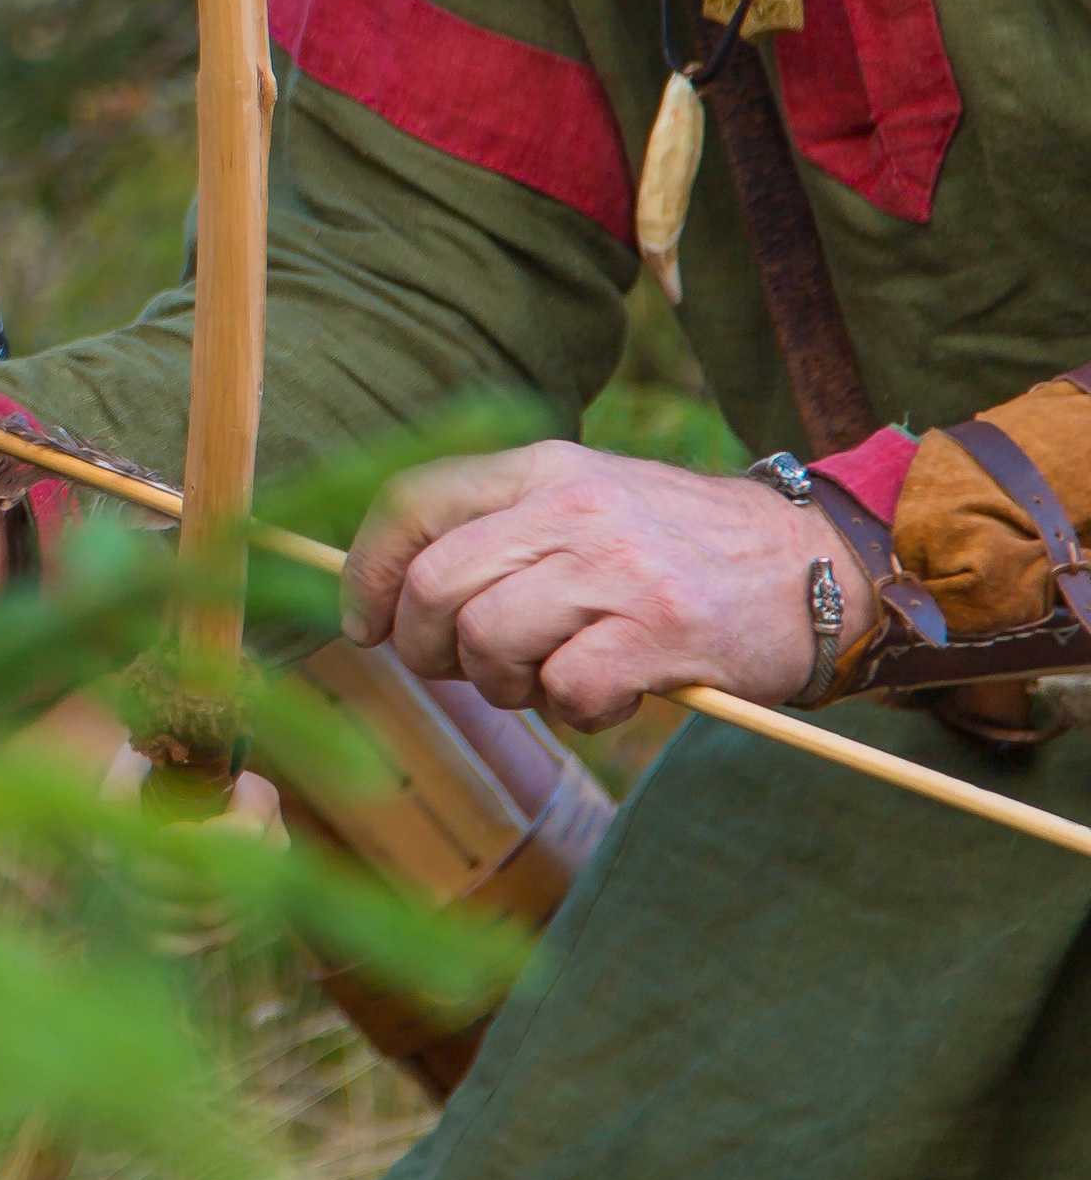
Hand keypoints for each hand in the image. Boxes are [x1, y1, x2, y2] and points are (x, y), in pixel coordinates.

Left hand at [343, 438, 878, 730]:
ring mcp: (617, 567)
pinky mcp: (661, 631)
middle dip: (429, 648)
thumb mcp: (585, 501)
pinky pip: (566, 691)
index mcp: (543, 467)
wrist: (814, 562)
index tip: (365, 624)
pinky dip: (575, 712)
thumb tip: (389, 593)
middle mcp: (573, 506)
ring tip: (554, 678)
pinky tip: (612, 695)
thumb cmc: (678, 548)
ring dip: (506, 685)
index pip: (411, 502)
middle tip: (468, 670)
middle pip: (436, 586)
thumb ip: (499, 531)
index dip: (367, 572)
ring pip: (489, 641)